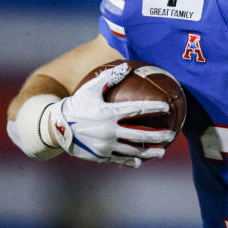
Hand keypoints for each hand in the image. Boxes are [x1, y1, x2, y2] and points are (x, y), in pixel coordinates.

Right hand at [50, 62, 173, 166]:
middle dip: (159, 136)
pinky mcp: (100, 155)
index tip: (168, 107)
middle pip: (140, 135)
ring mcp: (105, 145)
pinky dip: (132, 161)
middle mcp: (109, 131)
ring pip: (133, 151)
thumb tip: (126, 65)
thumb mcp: (89, 89)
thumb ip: (108, 78)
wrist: (55, 127)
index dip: (154, 108)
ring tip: (161, 152)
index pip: (137, 109)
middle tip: (172, 135)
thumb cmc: (76, 105)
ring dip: (149, 152)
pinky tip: (140, 161)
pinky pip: (120, 159)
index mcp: (108, 113)